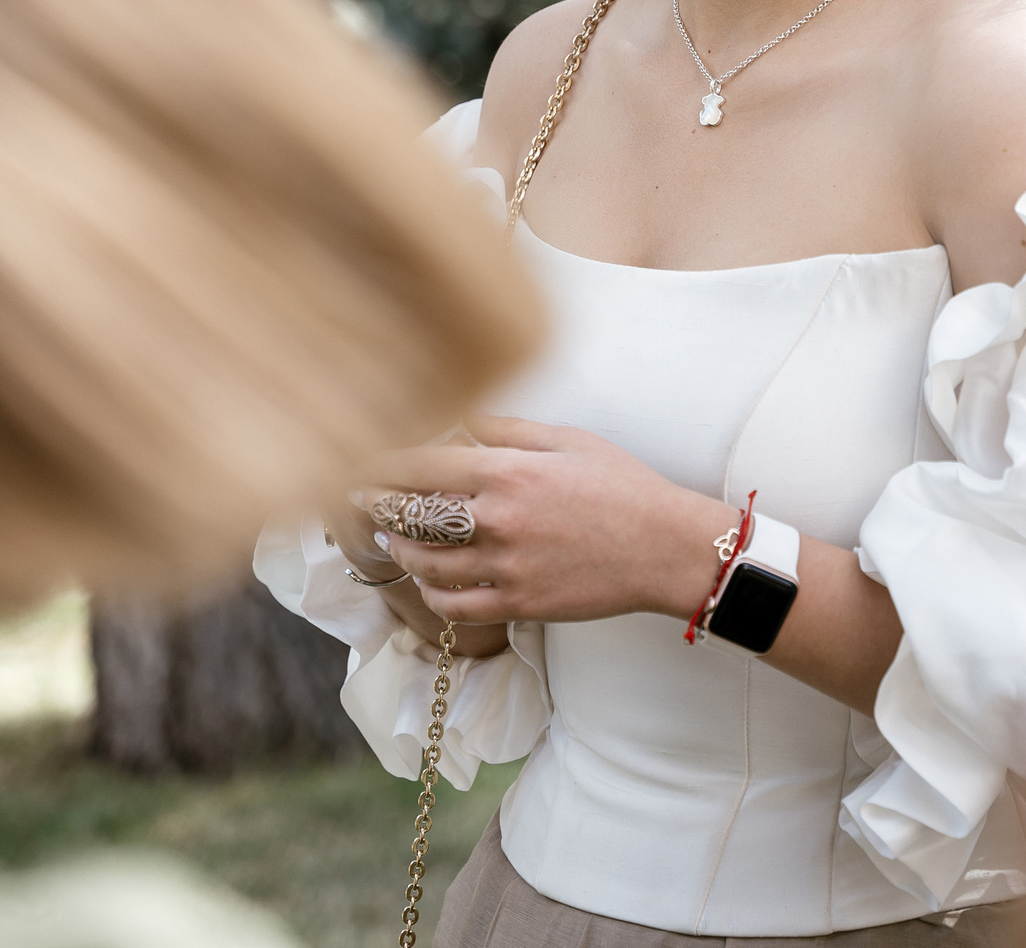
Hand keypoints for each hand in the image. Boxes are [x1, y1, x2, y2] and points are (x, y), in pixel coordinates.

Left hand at [359, 415, 735, 627]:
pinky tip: (427, 583)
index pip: (422, 465)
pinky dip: (432, 595)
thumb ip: (507, 429)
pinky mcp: (520, 603)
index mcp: (509, 471)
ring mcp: (507, 566)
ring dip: (400, 550)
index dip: (383, 464)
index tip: (362, 462)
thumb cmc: (623, 487)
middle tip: (360, 500)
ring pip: (427, 563)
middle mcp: (499, 519)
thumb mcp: (568, 440)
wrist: (665, 547)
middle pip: (414, 514)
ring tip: (390, 540)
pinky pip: (457, 606)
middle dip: (379, 506)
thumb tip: (460, 418)